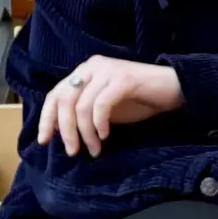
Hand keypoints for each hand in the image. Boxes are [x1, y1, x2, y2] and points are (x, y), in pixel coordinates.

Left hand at [36, 55, 183, 156]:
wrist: (173, 89)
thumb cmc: (139, 99)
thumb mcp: (105, 108)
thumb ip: (84, 113)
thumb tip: (61, 133)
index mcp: (85, 71)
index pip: (55, 94)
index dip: (46, 118)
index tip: (44, 141)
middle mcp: (92, 66)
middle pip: (65, 100)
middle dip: (65, 130)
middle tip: (73, 152)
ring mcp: (108, 71)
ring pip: (81, 106)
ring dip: (85, 133)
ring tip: (94, 150)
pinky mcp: (123, 79)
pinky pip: (101, 105)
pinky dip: (99, 124)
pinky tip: (105, 136)